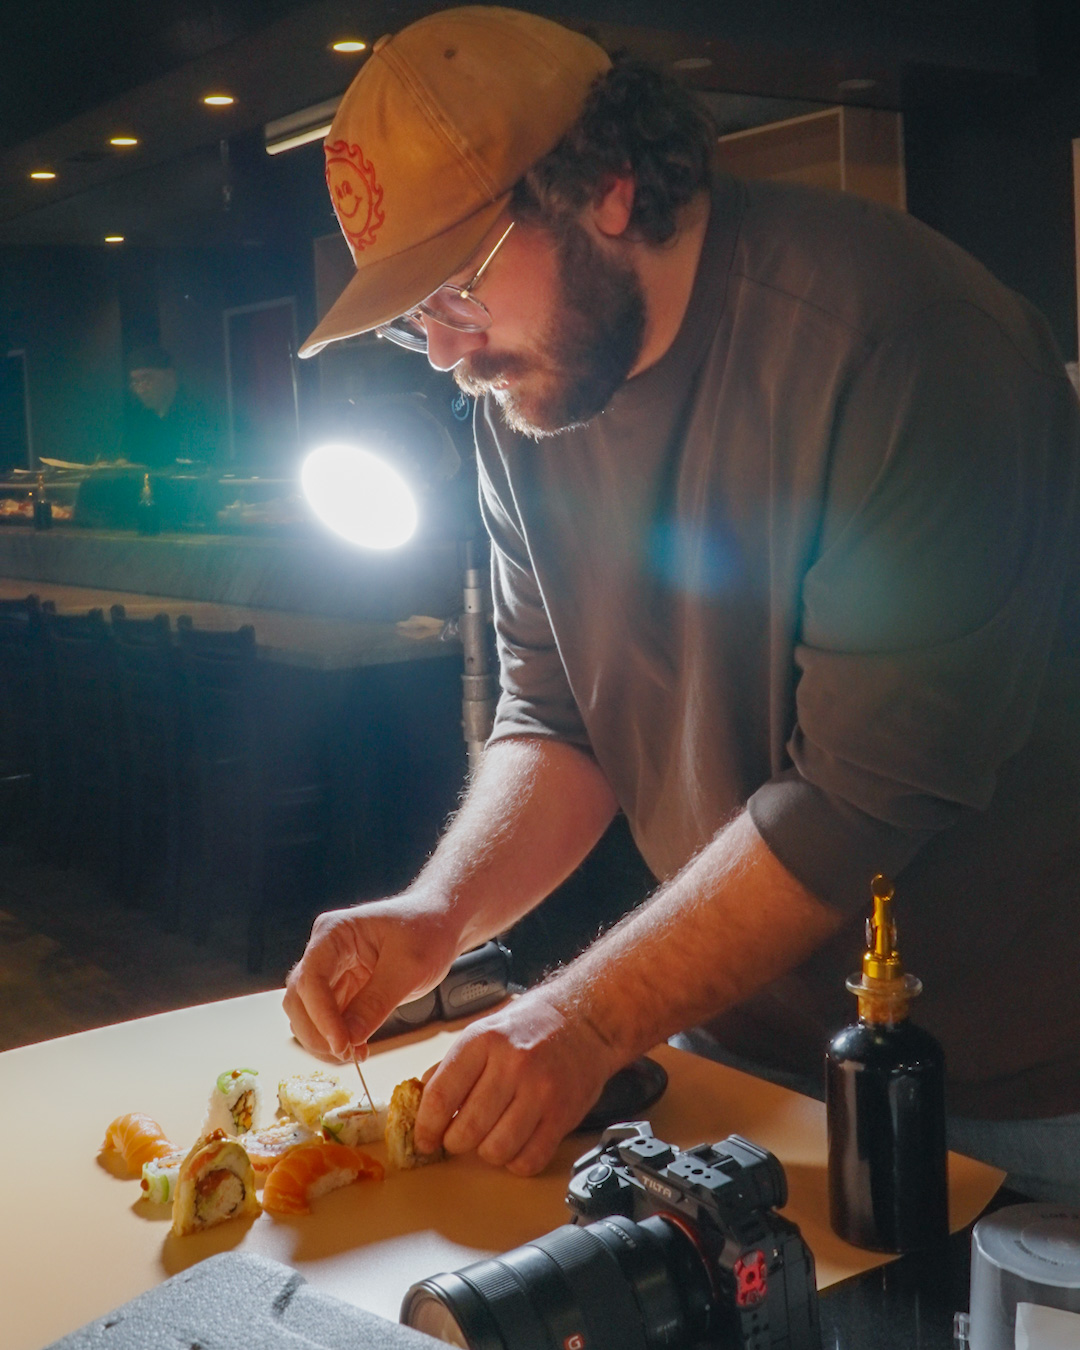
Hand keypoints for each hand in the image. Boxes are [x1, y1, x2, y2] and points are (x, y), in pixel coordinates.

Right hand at [283, 895, 459, 1060]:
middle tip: (347, 1055)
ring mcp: (331, 971)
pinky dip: (336, 1039)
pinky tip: (358, 1049)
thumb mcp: (410, 966)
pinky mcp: (342, 990)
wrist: (440, 923)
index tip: (341, 1044)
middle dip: (317, 1032)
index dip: (321, 1016)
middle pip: (299, 999)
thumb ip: (377, 1002)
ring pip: (307, 1014)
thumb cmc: (427, 930)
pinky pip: (327, 1020)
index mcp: (334, 933)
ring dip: (323, 1040)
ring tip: (355, 1054)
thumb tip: (349, 1039)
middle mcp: (324, 951)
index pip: (312, 978)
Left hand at [414, 986, 619, 1175]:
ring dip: (486, 1153)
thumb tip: (420, 1100)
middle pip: (467, 1130)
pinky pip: (529, 1160)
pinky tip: (515, 1144)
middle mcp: (512, 1065)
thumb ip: (451, 1065)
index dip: (426, 1127)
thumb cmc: (531, 1026)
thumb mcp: (484, 1030)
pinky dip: (516, 1162)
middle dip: (455, 1143)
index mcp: (483, 1041)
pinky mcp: (563, 1115)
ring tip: (490, 1137)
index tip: (425, 1139)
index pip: (441, 1096)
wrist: (586, 1020)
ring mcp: (540, 1092)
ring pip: (496, 1150)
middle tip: (458, 1138)